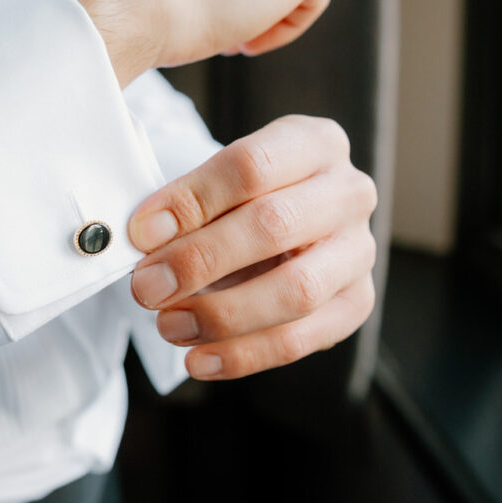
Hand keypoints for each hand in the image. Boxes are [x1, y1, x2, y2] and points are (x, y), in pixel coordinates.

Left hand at [126, 115, 377, 379]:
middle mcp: (349, 192)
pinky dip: (244, 355)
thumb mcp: (215, 183)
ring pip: (297, 291)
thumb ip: (186, 204)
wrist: (282, 224)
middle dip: (201, 260)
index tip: (142, 232)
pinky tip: (200, 359)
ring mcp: (359, 251)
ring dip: (223, 315)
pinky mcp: (356, 303)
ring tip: (169, 324)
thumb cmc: (240, 199)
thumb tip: (146, 238)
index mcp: (315, 143)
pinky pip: (302, 339)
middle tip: (147, 285)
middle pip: (275, 226)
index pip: (251, 167)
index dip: (192, 200)